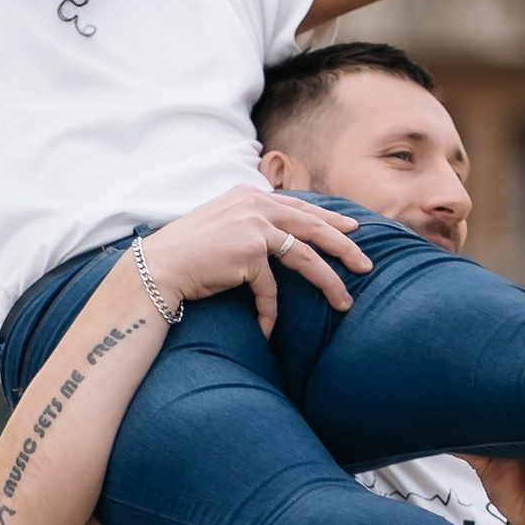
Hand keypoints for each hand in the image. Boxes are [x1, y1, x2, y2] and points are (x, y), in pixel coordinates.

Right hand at [140, 187, 372, 335]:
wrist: (158, 267)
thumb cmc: (186, 253)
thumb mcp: (221, 225)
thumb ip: (247, 221)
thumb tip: (275, 237)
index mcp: (249, 194)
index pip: (299, 204)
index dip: (328, 217)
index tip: (351, 228)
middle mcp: (254, 203)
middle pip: (313, 224)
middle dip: (345, 245)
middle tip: (366, 264)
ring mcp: (253, 225)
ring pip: (306, 256)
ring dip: (329, 282)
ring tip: (345, 303)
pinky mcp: (249, 252)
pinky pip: (271, 289)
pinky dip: (271, 312)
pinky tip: (269, 330)